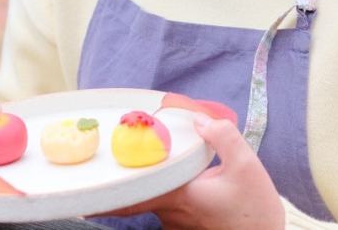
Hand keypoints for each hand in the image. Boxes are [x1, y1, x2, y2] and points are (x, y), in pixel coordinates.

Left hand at [103, 113, 284, 229]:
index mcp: (178, 196)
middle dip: (132, 172)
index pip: (131, 198)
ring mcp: (178, 224)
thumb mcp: (245, 164)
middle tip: (120, 154)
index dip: (104, 196)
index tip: (82, 192)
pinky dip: (171, 188)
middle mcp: (171, 213)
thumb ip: (221, 135)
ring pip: (157, 195)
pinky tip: (184, 175)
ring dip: (157, 178)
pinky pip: (171, 203)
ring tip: (161, 155)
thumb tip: (199, 119)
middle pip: (141, 190)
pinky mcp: (188, 227)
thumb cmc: (255, 210)